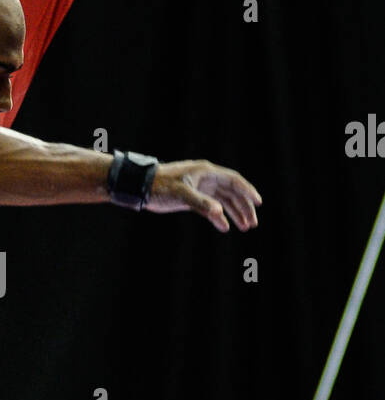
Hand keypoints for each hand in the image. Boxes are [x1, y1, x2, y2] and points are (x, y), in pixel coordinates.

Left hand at [144, 160, 261, 232]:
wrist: (140, 186)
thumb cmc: (160, 186)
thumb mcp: (181, 195)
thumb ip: (201, 204)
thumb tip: (219, 212)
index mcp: (206, 172)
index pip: (233, 180)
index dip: (247, 191)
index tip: (258, 203)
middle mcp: (206, 179)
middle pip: (232, 192)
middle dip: (243, 207)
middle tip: (253, 223)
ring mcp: (200, 188)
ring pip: (223, 200)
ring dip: (234, 213)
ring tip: (245, 227)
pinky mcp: (193, 197)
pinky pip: (211, 207)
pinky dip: (218, 216)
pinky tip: (224, 227)